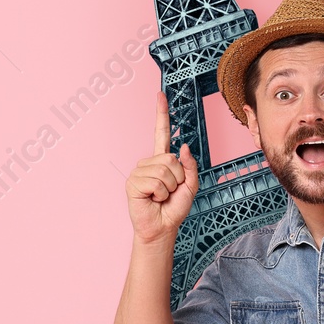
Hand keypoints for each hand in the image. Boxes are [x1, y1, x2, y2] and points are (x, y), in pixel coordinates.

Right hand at [126, 92, 198, 244]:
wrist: (162, 227)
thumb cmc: (174, 208)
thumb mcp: (190, 186)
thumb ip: (190, 166)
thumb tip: (182, 147)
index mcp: (161, 161)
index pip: (161, 133)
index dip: (161, 114)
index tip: (160, 96)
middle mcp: (148, 162)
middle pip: (171, 159)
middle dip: (177, 178)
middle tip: (169, 192)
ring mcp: (139, 171)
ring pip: (165, 171)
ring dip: (169, 188)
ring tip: (161, 196)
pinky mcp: (132, 182)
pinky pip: (156, 182)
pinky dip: (160, 193)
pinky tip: (153, 199)